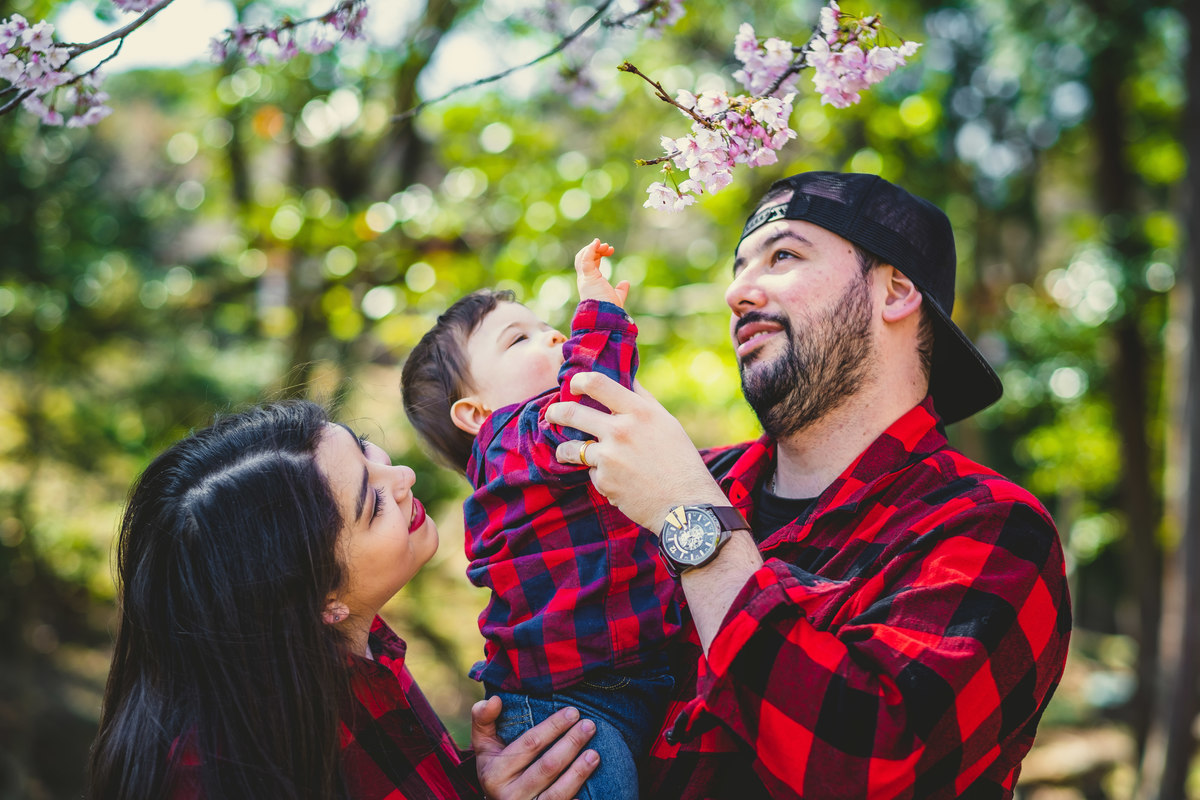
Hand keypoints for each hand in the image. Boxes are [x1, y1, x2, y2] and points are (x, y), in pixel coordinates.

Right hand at [472, 697, 598, 799]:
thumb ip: (483, 719)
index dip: (553, 727)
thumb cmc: (496, 767)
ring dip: (579, 773)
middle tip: (589, 726)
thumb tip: (493, 699)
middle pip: (547, 767)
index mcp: (494, 773)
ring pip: (557, 793)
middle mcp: (509, 795)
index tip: (573, 712)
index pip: (529, 744)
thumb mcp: (484, 745)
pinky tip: (591, 789)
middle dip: (571, 744)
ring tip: (595, 754)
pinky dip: (576, 799)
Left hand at [545, 372, 727, 529]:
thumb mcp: (667, 423)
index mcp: (639, 411)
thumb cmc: (680, 462)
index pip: (598, 383)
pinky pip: (590, 473)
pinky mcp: (603, 480)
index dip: (578, 380)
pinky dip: (598, 476)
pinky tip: (614, 481)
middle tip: (552, 414)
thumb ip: (644, 401)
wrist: (685, 505)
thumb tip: (629, 380)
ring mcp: (609, 456)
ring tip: (565, 453)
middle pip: (572, 413)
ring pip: (570, 448)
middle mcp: (621, 430)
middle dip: (556, 413)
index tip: (572, 385)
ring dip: (564, 450)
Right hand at [574, 238, 628, 306]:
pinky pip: (584, 259)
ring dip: (592, 248)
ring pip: (582, 256)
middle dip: (596, 249)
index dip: (599, 253)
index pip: (591, 262)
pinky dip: (589, 249)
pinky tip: (596, 242)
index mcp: (591, 282)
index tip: (611, 250)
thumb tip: (626, 282)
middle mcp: (585, 279)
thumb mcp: (617, 296)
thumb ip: (621, 290)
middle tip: (609, 247)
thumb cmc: (610, 309)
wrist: (606, 315)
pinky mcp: (587, 276)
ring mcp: (585, 277)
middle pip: (585, 257)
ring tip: (603, 245)